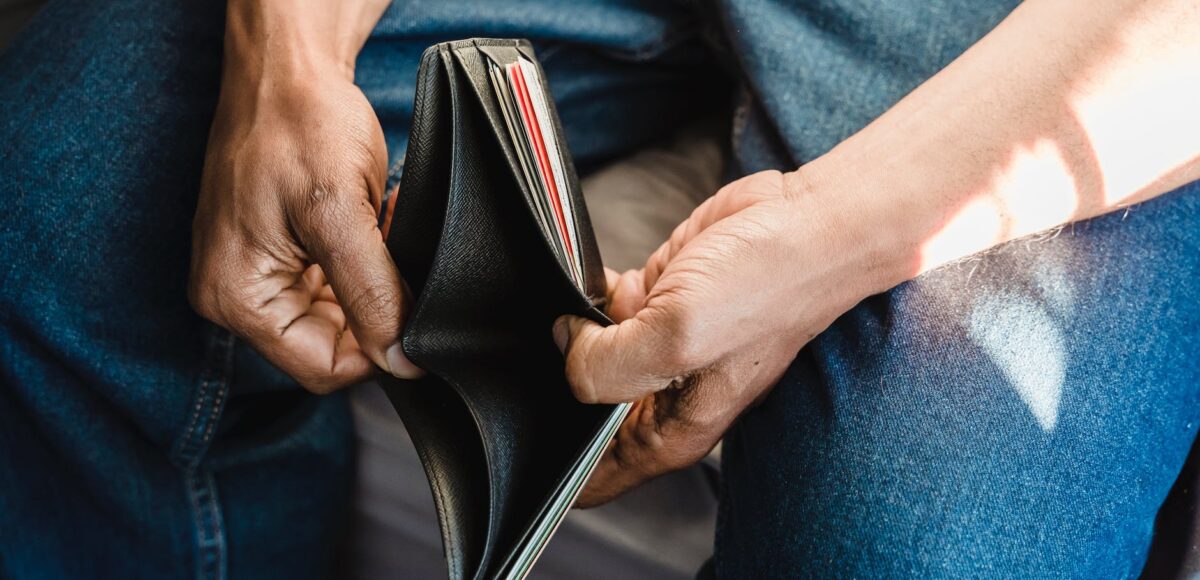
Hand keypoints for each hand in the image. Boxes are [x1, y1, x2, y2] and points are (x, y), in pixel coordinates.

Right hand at [189, 17, 417, 392]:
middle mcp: (236, 295)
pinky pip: (333, 285)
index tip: (412, 309)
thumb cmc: (299, 123)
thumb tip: (400, 360)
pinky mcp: (279, 255)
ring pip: (339, 317)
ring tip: (380, 230)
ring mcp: (258, 274)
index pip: (322, 367)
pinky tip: (374, 226)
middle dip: (374, 307)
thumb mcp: (340, 214)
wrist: (288, 69)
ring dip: (373, 283)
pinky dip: (365, 263)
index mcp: (236, 297)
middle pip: (330, 345)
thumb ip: (371, 294)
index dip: (377, 348)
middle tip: (394, 254)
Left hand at [555, 170, 880, 505]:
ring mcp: (659, 348)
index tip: (534, 429)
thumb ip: (605, 363)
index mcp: (670, 432)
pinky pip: (599, 310)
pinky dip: (587, 295)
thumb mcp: (676, 336)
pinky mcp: (657, 300)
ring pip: (585, 357)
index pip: (593, 479)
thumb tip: (565, 346)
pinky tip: (592, 282)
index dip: (556, 462)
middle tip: (549, 356)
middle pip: (582, 414)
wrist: (808, 222)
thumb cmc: (767, 286)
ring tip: (570, 312)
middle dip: (557, 387)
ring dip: (570, 334)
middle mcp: (663, 396)